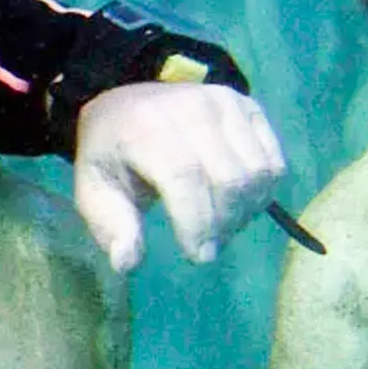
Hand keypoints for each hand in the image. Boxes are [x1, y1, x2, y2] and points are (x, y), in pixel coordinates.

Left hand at [72, 82, 286, 273]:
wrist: (127, 106)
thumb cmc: (112, 154)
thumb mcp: (93, 189)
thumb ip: (111, 225)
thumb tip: (127, 264)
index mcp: (144, 126)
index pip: (184, 176)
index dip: (197, 221)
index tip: (198, 256)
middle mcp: (190, 107)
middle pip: (229, 179)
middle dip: (222, 224)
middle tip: (207, 245)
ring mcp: (225, 103)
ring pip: (258, 173)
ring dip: (245, 213)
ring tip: (218, 225)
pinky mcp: (249, 108)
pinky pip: (274, 163)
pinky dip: (262, 194)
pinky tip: (236, 204)